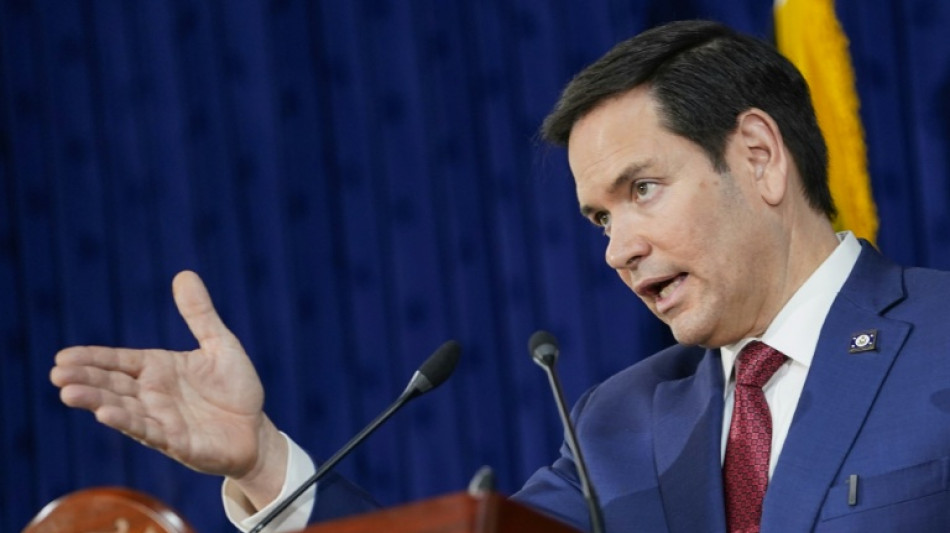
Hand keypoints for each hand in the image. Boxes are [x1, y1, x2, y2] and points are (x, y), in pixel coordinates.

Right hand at [51, 271, 286, 507]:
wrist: (255, 430)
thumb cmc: (235, 388)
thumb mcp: (220, 344)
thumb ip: (200, 314)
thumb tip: (184, 274)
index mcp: (158, 369)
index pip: (118, 361)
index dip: (92, 358)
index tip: (62, 356)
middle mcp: (152, 394)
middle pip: (112, 384)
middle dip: (85, 379)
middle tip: (57, 373)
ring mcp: (161, 419)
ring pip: (122, 408)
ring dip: (96, 401)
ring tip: (69, 393)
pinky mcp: (176, 442)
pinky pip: (149, 431)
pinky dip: (128, 422)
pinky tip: (105, 415)